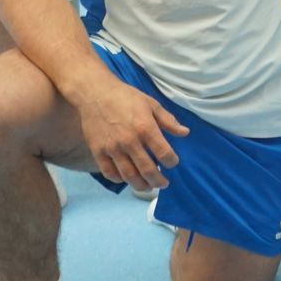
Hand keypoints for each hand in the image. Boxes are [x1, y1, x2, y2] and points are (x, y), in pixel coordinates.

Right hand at [75, 77, 188, 191]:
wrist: (95, 93)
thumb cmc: (126, 97)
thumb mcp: (152, 104)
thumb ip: (168, 121)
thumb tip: (185, 133)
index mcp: (145, 128)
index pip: (164, 153)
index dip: (171, 161)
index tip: (173, 163)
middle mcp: (129, 141)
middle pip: (147, 170)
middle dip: (158, 180)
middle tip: (163, 184)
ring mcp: (112, 148)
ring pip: (129, 176)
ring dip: (141, 185)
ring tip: (148, 187)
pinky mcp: (98, 152)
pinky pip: (109, 173)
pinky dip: (120, 179)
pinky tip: (127, 179)